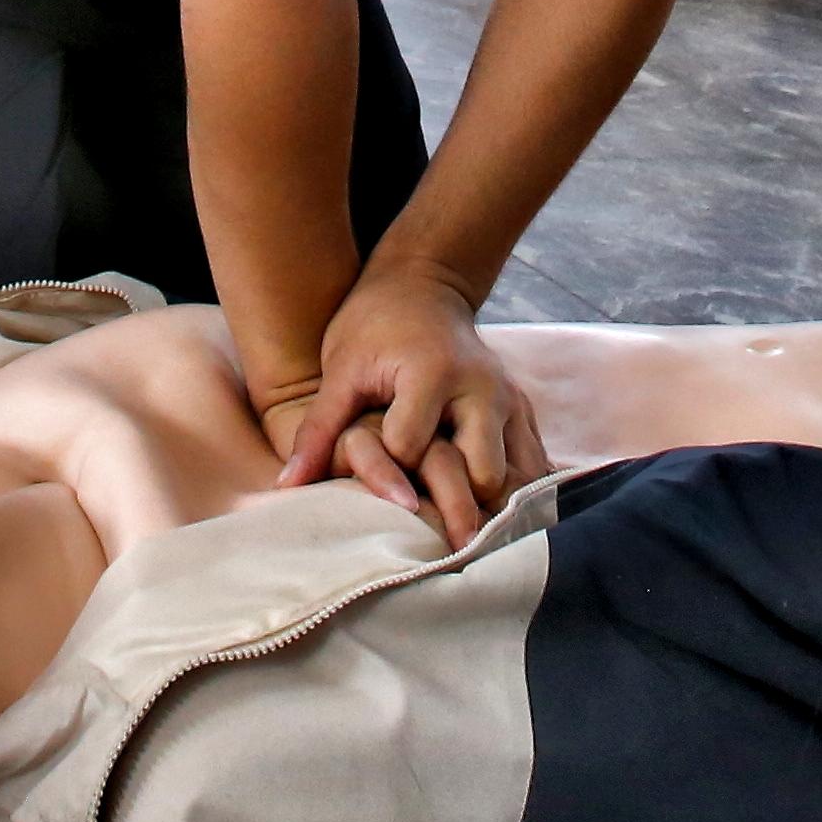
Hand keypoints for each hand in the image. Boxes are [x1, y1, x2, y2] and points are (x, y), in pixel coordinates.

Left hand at [270, 270, 539, 547]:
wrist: (423, 287)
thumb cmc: (372, 327)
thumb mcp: (341, 370)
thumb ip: (319, 429)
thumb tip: (287, 486)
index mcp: (432, 373)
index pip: (411, 449)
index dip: (386, 471)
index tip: (373, 483)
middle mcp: (481, 388)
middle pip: (483, 475)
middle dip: (456, 505)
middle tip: (428, 532)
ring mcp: (510, 398)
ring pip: (519, 479)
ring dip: (492, 507)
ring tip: (460, 534)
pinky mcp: (524, 407)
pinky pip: (534, 466)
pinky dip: (514, 493)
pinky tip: (488, 514)